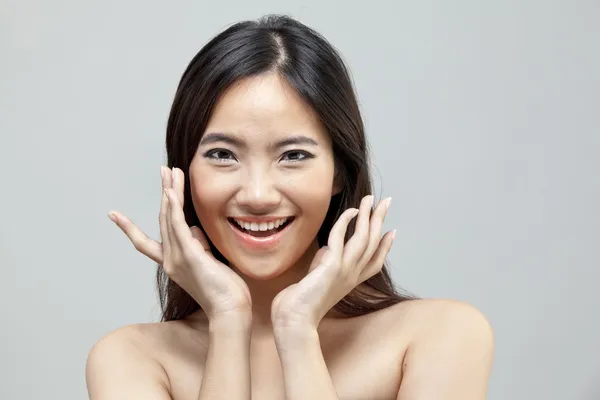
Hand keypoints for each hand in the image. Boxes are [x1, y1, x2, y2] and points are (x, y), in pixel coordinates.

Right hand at [107, 166, 251, 319]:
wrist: (229, 311)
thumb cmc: (223, 291)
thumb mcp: (207, 263)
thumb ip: (197, 245)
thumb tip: (193, 228)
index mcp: (172, 263)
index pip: (145, 243)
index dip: (129, 228)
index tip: (112, 214)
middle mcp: (170, 260)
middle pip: (162, 219)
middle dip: (164, 192)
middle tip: (164, 170)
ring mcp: (178, 258)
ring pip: (169, 218)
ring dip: (170, 191)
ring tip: (169, 170)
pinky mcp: (190, 255)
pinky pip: (178, 226)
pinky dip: (174, 208)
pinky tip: (171, 191)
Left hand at [271, 195, 394, 329]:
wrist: (294, 321)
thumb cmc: (301, 304)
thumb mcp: (317, 279)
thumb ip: (324, 263)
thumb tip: (326, 248)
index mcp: (351, 281)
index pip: (375, 262)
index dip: (385, 247)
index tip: (391, 232)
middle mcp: (353, 275)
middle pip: (374, 244)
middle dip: (380, 220)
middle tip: (386, 202)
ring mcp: (344, 270)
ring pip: (364, 238)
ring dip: (368, 216)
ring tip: (371, 199)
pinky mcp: (332, 266)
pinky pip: (341, 237)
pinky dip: (346, 222)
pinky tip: (350, 211)